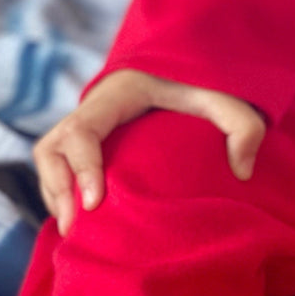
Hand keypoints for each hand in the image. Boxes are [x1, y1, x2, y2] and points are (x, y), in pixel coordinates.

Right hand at [33, 68, 265, 235]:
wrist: (192, 65)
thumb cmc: (206, 82)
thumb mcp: (228, 99)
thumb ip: (243, 126)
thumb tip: (243, 171)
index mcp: (120, 93)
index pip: (82, 129)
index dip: (81, 166)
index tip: (95, 201)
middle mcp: (96, 107)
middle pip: (52, 147)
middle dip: (58, 187)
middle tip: (76, 225)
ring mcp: (89, 122)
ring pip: (51, 158)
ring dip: (56, 193)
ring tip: (74, 230)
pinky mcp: (92, 138)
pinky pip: (61, 165)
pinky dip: (64, 190)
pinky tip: (81, 218)